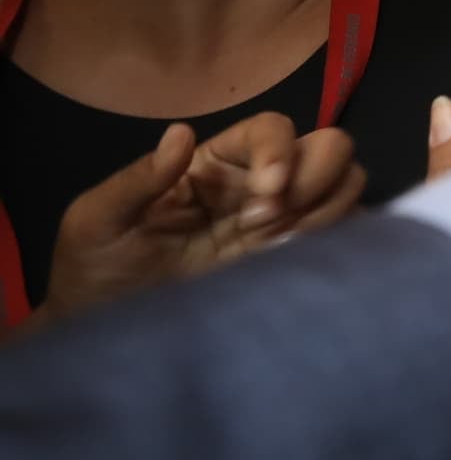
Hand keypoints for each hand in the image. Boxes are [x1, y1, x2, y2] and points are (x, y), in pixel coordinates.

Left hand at [38, 112, 362, 320]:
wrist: (105, 331)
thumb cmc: (94, 268)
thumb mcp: (96, 220)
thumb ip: (137, 179)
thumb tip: (182, 134)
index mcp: (213, 163)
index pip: (273, 128)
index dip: (281, 152)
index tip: (266, 196)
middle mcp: (256, 183)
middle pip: (329, 146)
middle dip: (314, 178)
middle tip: (272, 222)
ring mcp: (281, 221)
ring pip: (348, 183)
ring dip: (328, 207)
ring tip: (280, 244)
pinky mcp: (293, 257)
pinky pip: (346, 231)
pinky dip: (341, 236)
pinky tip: (296, 260)